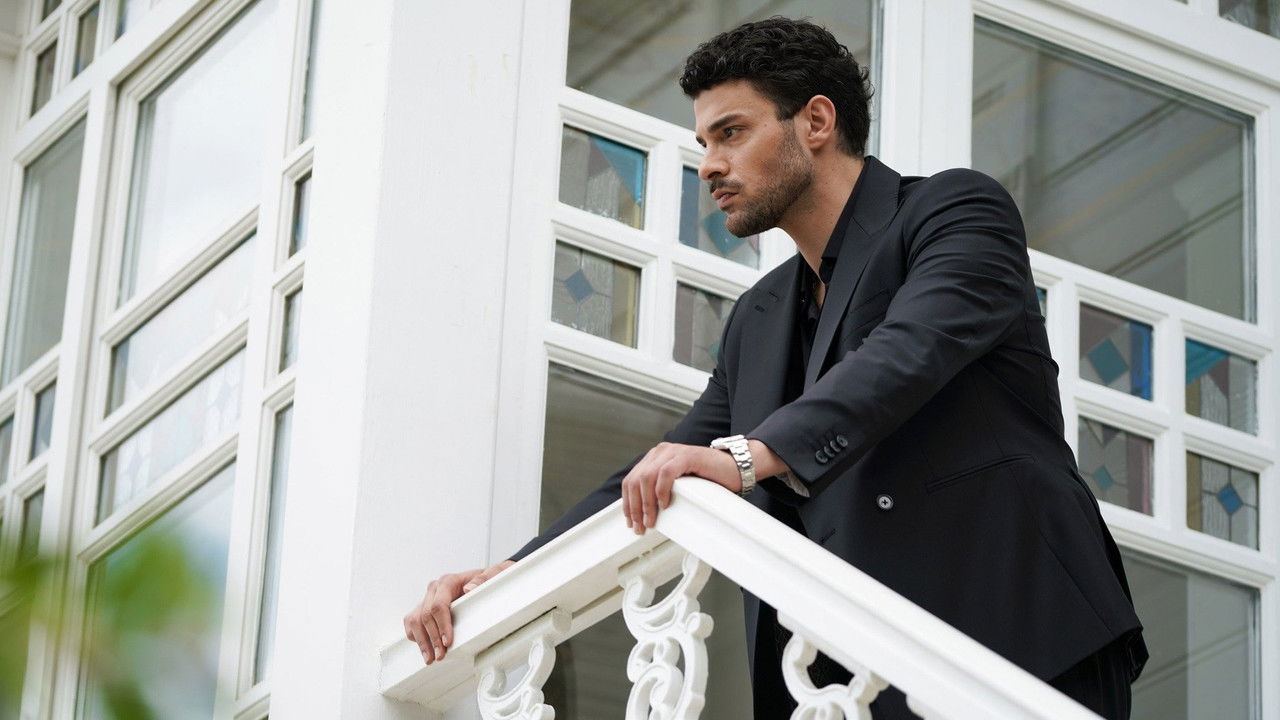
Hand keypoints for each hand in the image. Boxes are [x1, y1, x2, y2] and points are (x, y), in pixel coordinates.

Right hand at [403, 559, 514, 663]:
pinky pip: (411, 622)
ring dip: (422, 642)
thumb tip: (469, 589)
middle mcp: (434, 589)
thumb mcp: (490, 576)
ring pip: (415, 620)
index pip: (439, 605)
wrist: (480, 581)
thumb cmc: (484, 581)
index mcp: (448, 582)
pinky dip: (416, 637)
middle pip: (426, 616)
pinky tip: (425, 648)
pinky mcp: (423, 607)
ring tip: (430, 657)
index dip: (442, 625)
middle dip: (433, 639)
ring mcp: (427, 598)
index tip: (447, 641)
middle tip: (441, 655)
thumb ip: (482, 580)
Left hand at [620, 442, 741, 534]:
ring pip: (647, 477)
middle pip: (636, 480)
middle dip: (634, 506)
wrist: (734, 468)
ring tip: (651, 519)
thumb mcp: (677, 486)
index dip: (627, 502)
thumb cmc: (708, 479)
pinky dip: (661, 490)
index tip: (630, 520)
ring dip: (646, 503)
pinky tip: (664, 504)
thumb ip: (660, 491)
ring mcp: (673, 452)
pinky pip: (666, 473)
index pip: (631, 479)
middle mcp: (661, 452)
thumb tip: (644, 513)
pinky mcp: (686, 455)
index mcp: (656, 458)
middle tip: (639, 526)